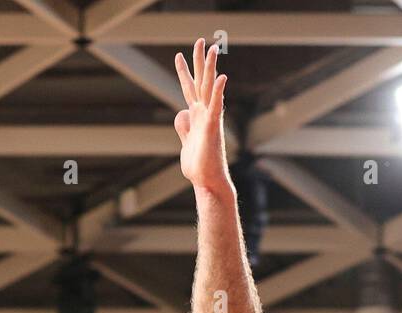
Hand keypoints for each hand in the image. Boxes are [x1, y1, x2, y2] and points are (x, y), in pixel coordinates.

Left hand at [174, 38, 231, 196]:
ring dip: (210, 68)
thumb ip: (184, 127)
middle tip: (199, 40)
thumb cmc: (199, 166)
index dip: (184, 72)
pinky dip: (219, 91)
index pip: (190, 89)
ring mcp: (209, 119)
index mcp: (197, 117)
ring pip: (209, 89)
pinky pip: (216, 106)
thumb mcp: (185, 143)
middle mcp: (204, 114)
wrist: (207, 182)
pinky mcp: (212, 128)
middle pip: (201, 82)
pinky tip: (222, 77)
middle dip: (199, 62)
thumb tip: (180, 113)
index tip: (179, 56)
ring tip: (212, 48)